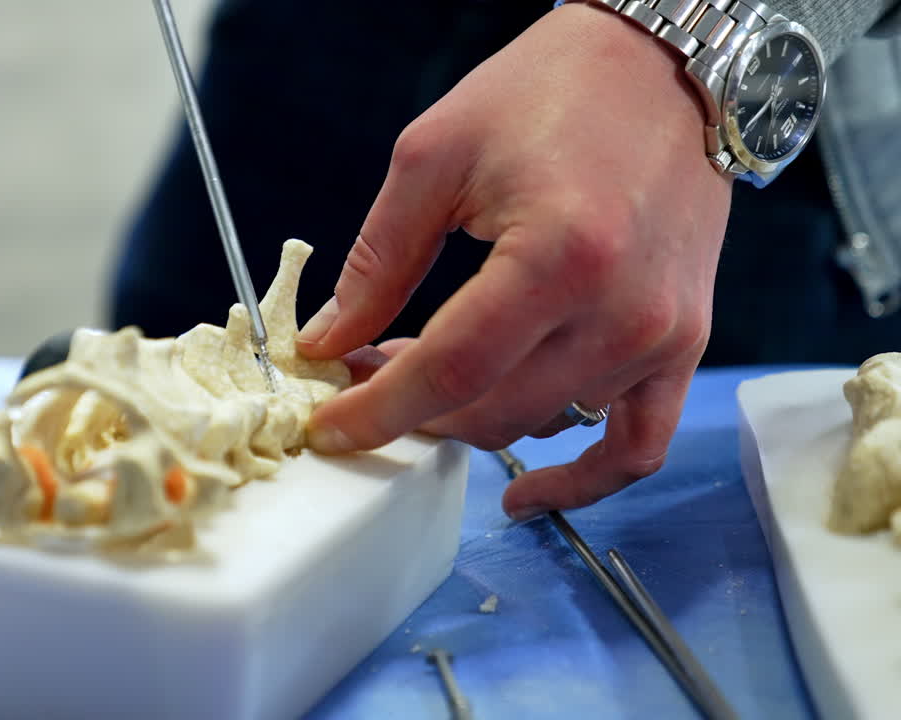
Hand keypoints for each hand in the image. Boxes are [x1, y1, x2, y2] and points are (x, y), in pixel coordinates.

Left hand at [295, 5, 732, 519]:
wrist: (662, 68)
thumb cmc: (550, 90)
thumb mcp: (434, 158)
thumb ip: (378, 262)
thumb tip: (328, 341)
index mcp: (557, 255)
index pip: (449, 371)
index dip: (376, 409)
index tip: (328, 426)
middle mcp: (621, 310)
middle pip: (490, 410)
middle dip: (411, 408)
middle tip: (365, 371)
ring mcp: (661, 334)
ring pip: (540, 425)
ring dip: (471, 419)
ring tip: (427, 380)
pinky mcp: (684, 341)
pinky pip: (636, 445)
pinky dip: (580, 481)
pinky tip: (525, 494)